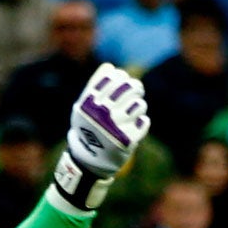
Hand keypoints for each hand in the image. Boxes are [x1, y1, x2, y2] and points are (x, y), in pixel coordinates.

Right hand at [66, 64, 148, 178]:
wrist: (88, 160)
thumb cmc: (88, 129)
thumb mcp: (84, 107)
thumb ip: (94, 86)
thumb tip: (109, 67)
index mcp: (91, 102)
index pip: (114, 77)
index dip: (120, 77)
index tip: (121, 81)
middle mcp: (102, 113)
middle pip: (130, 87)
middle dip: (135, 88)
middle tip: (135, 90)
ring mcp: (115, 126)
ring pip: (139, 104)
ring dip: (138, 106)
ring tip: (132, 111)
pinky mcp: (127, 140)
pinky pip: (144, 122)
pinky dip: (140, 123)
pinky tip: (132, 126)